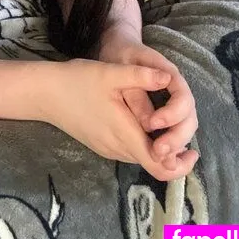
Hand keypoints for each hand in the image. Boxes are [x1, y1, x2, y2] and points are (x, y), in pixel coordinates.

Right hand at [47, 58, 194, 180]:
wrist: (45, 93)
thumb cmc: (76, 81)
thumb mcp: (110, 73)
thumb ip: (140, 76)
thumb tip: (169, 78)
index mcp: (124, 133)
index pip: (159, 165)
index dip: (179, 164)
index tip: (193, 151)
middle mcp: (117, 148)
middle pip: (152, 165)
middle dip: (173, 157)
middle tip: (187, 144)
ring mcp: (107, 148)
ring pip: (140, 159)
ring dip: (158, 152)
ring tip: (170, 132)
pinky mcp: (100, 144)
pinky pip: (129, 152)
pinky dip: (144, 147)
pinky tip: (146, 129)